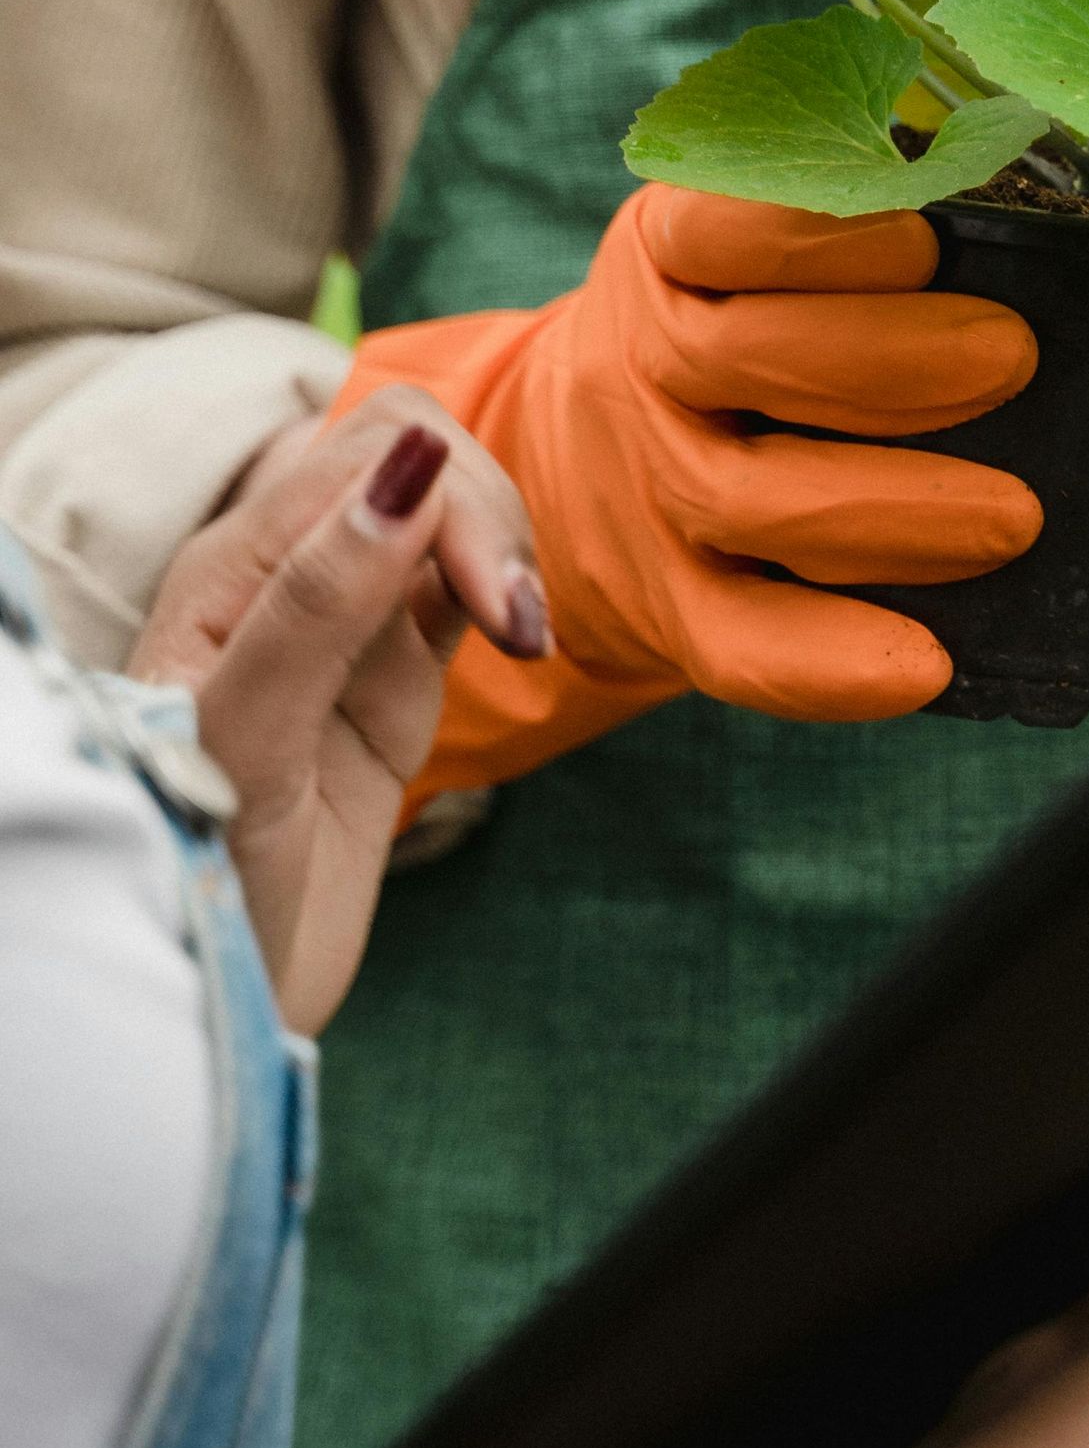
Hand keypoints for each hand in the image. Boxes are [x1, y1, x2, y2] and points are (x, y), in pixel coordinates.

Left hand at [132, 396, 545, 1031]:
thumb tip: (411, 466)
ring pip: (449, 512)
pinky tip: (519, 642)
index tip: (496, 606)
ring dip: (505, 555)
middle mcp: (288, 576)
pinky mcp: (392, 675)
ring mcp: (345, 624)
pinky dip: (504, 591)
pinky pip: (458, 584)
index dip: (453, 503)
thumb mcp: (248, 740)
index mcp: (234, 567)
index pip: (371, 450)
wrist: (220, 997)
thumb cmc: (203, 876)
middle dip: (489, 521)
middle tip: (520, 628)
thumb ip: (317, 601)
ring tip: (524, 643)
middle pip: (420, 459)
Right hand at [329, 187, 1042, 796]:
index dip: (816, 232)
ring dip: (886, 508)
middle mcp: (641, 361)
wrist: (590, 457)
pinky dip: (828, 663)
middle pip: (733, 360)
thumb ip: (860, 193)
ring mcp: (647, 488)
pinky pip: (735, 644)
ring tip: (1012, 516)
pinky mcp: (667, 602)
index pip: (716, 228)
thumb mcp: (761, 229)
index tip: (923, 235)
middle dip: (881, 360)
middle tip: (1011, 357)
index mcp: (671, 249)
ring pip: (743, 502)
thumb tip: (1023, 147)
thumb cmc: (741, 319)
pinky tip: (927, 665)